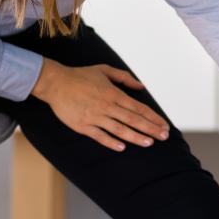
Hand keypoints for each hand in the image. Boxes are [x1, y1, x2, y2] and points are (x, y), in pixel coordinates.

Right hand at [33, 60, 170, 151]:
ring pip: (119, 130)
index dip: (153, 117)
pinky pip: (100, 136)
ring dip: (135, 137)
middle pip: (133, 120)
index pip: (138, 107)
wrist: (55, 83)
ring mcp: (94, 117)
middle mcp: (106, 106)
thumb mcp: (104, 70)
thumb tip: (141, 86)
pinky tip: (122, 147)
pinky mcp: (83, 126)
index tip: (164, 125)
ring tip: (149, 143)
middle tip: (164, 137)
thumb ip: (124, 77)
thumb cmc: (80, 76)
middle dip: (150, 129)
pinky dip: (111, 142)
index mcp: (113, 93)